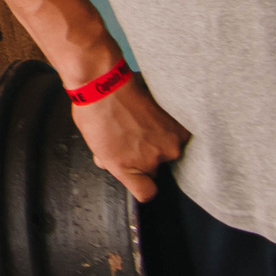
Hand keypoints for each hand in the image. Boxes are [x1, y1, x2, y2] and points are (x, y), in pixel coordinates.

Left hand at [72, 78, 189, 202]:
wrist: (105, 83)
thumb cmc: (95, 112)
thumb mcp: (97, 146)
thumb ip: (112, 163)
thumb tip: (113, 164)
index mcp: (129, 170)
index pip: (146, 192)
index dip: (141, 181)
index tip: (139, 174)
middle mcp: (153, 161)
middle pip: (157, 167)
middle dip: (147, 156)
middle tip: (133, 135)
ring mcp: (169, 143)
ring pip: (170, 150)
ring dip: (160, 140)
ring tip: (141, 122)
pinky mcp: (180, 127)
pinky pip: (179, 136)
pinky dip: (170, 127)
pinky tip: (152, 114)